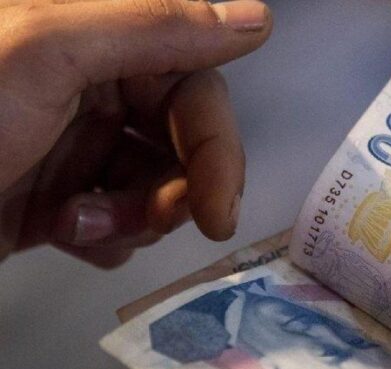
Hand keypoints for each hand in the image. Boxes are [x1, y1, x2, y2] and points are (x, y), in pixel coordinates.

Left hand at [0, 0, 271, 266]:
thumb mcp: (45, 53)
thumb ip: (155, 26)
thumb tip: (255, 17)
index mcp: (100, 36)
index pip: (196, 83)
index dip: (216, 144)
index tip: (218, 208)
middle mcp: (97, 86)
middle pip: (186, 140)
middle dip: (181, 187)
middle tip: (167, 223)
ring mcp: (79, 145)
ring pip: (159, 186)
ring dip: (136, 215)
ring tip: (79, 223)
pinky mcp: (62, 197)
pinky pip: (121, 220)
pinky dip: (107, 235)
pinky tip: (65, 233)